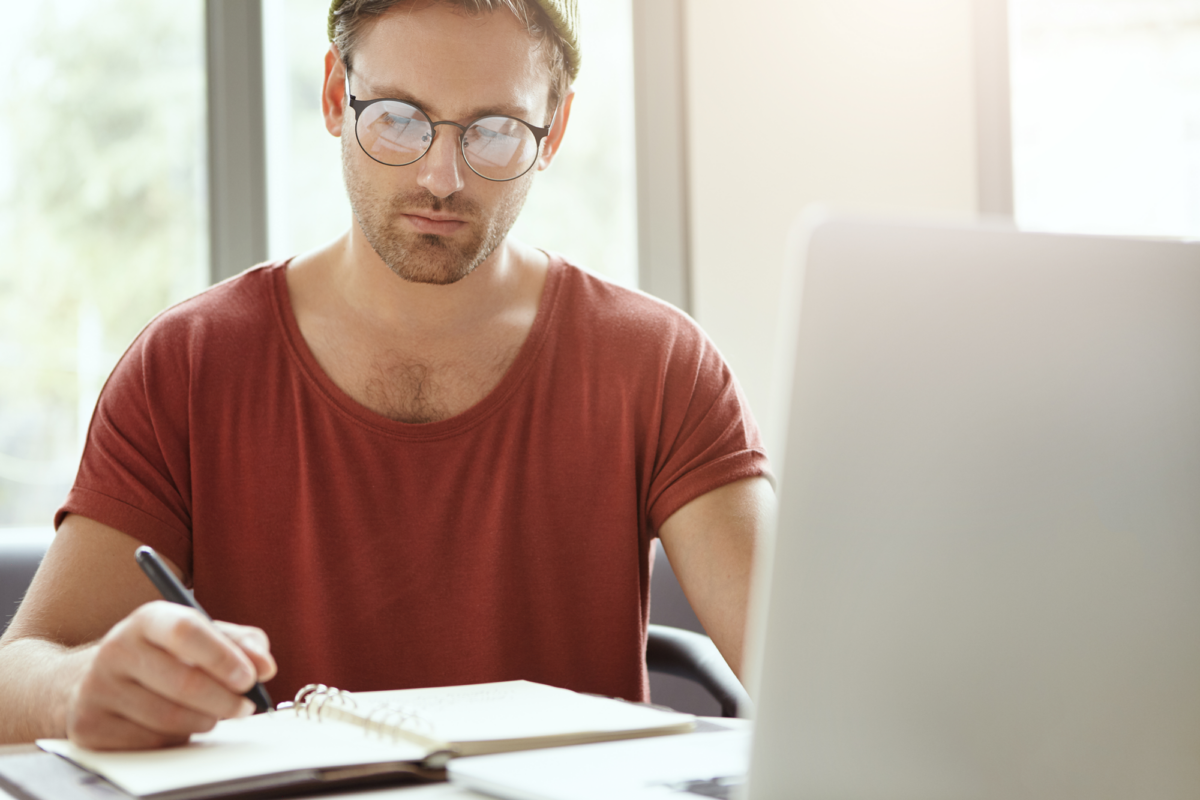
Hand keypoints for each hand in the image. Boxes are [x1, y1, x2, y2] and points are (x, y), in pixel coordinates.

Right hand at [65, 601, 276, 749]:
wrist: (95, 679)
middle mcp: (116, 649)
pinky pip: (149, 742)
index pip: (185, 630)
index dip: (222, 656)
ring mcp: (97, 689)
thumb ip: (241, 643)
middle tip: (245, 706)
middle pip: (182, 681)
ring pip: (168, 718)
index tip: (250, 677)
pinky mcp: (90, 726)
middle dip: (224, 699)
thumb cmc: (164, 655)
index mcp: (148, 620)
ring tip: (213, 713)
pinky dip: (175, 738)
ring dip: (204, 720)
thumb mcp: (202, 637)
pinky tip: (178, 725)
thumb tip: (265, 666)